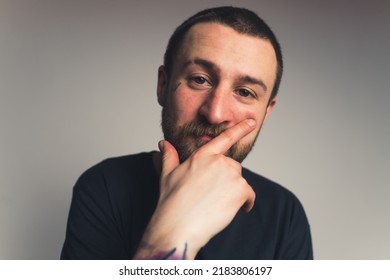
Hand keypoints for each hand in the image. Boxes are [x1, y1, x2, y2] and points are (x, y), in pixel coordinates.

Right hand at [134, 119, 255, 258]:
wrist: (177, 226)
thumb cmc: (171, 202)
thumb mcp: (167, 175)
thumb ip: (169, 156)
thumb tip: (163, 143)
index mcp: (201, 156)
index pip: (224, 138)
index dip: (240, 128)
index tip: (252, 122)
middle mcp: (218, 162)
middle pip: (233, 166)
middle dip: (227, 180)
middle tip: (212, 195)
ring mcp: (230, 175)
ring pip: (240, 181)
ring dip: (234, 192)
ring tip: (217, 205)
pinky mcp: (240, 190)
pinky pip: (250, 195)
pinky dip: (245, 204)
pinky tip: (233, 210)